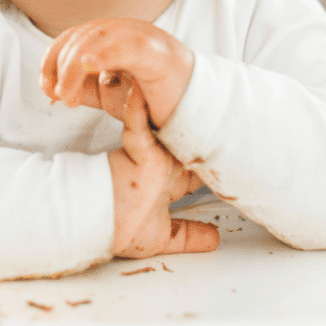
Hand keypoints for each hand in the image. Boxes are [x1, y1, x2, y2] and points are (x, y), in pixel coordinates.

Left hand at [39, 19, 194, 128]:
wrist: (192, 110)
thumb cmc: (150, 100)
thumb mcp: (107, 95)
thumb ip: (81, 88)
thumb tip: (50, 88)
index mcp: (110, 35)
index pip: (72, 36)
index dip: (52, 59)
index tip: (45, 86)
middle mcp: (124, 29)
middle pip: (80, 36)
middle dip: (61, 67)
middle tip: (59, 97)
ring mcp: (143, 35)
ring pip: (97, 38)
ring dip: (75, 66)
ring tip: (68, 95)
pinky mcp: (158, 51)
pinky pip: (129, 46)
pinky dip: (105, 53)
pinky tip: (89, 65)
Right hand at [108, 83, 219, 257]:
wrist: (97, 227)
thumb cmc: (121, 229)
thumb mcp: (163, 236)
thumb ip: (189, 235)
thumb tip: (216, 240)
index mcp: (166, 181)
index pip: (193, 166)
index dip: (208, 159)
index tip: (227, 150)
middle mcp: (161, 164)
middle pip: (185, 142)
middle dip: (201, 126)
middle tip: (221, 112)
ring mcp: (151, 155)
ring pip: (169, 128)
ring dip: (174, 109)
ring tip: (187, 85)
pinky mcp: (138, 149)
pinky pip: (138, 122)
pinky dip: (137, 107)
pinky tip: (141, 88)